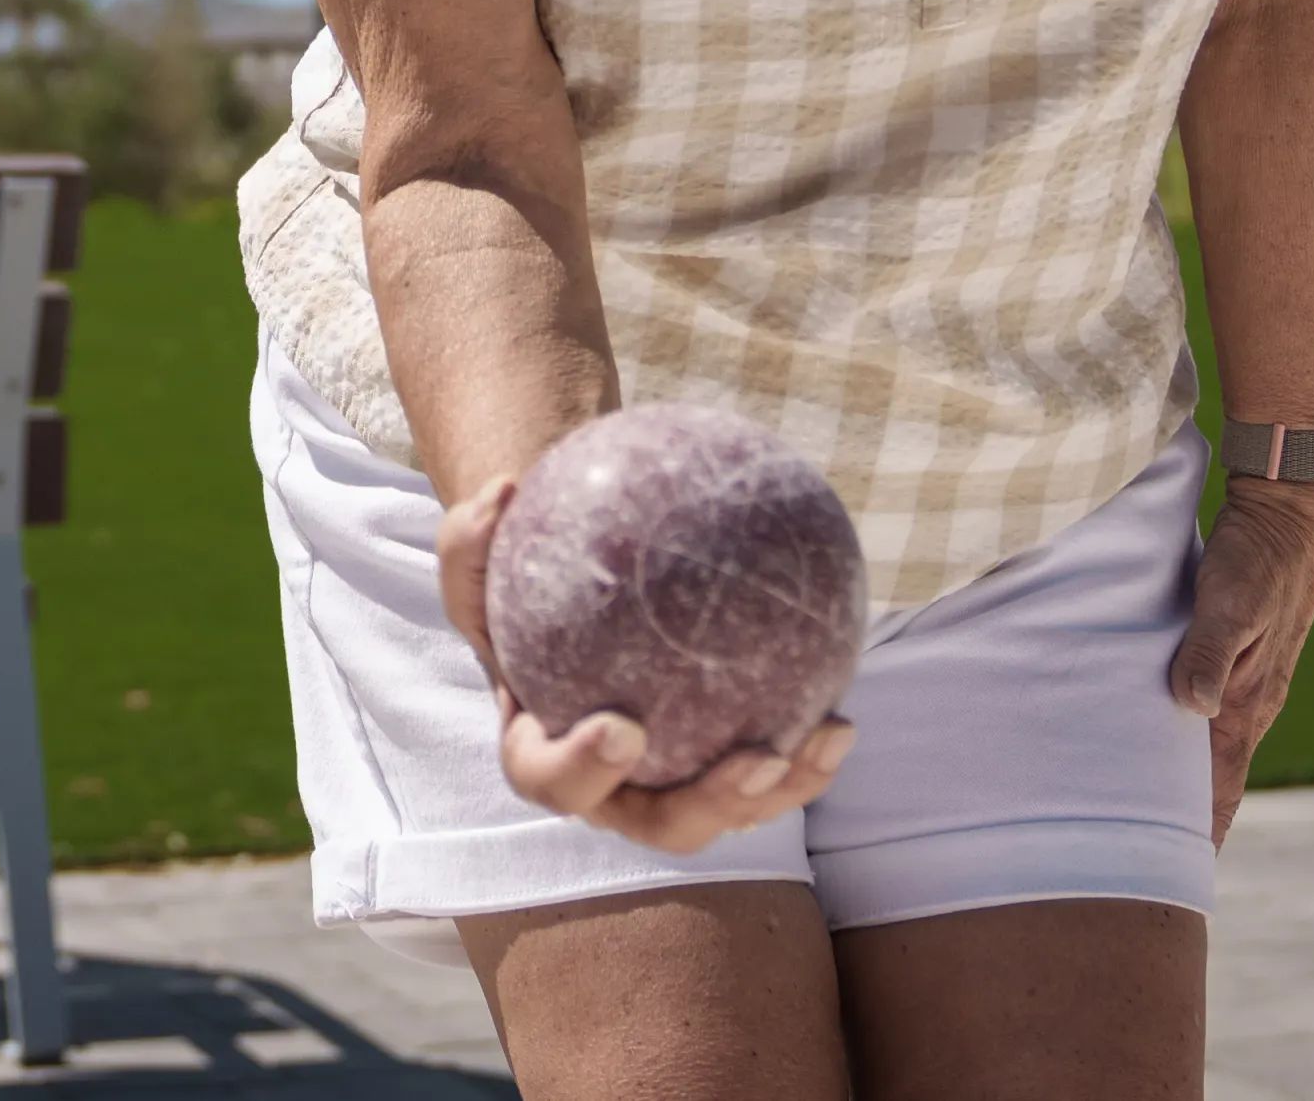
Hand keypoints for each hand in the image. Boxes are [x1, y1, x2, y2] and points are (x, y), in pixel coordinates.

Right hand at [433, 472, 856, 854]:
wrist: (567, 595)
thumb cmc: (519, 577)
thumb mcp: (482, 554)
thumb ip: (472, 535)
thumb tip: (500, 490)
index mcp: (542, 751)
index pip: (549, 776)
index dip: (583, 769)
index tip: (623, 726)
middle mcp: (610, 789)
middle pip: (659, 823)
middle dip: (709, 805)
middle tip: (753, 758)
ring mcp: (670, 788)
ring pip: (729, 809)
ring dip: (781, 789)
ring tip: (826, 736)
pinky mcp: (719, 771)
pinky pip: (766, 771)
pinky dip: (805, 754)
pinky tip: (842, 716)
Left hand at [1173, 478, 1313, 844]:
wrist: (1291, 514)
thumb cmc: (1256, 556)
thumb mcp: (1229, 600)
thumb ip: (1209, 651)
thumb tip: (1191, 708)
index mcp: (1247, 701)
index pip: (1221, 783)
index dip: (1200, 829)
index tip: (1175, 874)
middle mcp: (1249, 702)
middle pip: (1216, 779)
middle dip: (1189, 821)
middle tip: (1146, 863)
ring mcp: (1246, 682)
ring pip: (1212, 749)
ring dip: (1186, 783)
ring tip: (1149, 819)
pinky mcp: (1237, 657)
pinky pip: (1209, 714)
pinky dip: (1188, 743)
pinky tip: (1164, 745)